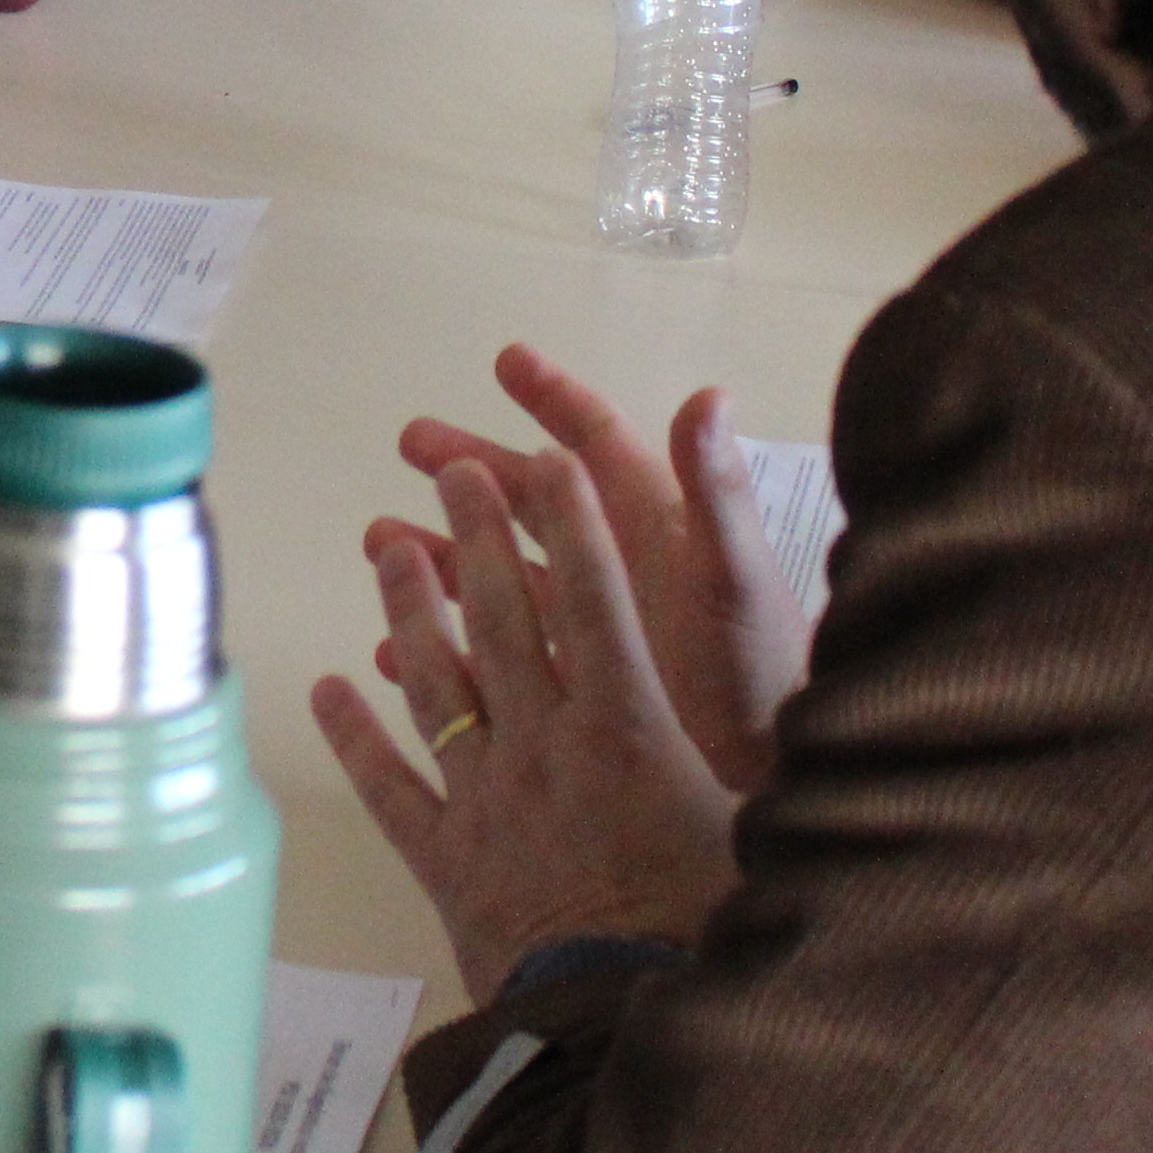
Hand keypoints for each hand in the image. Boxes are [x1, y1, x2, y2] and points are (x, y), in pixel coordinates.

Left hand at [310, 353, 803, 1004]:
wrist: (619, 1038)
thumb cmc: (710, 940)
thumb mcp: (763, 836)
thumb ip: (777, 764)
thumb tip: (851, 719)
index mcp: (629, 733)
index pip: (598, 601)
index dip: (572, 523)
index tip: (548, 456)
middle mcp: (547, 750)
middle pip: (505, 620)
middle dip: (478, 532)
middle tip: (449, 463)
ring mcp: (486, 802)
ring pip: (436, 682)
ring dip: (410, 607)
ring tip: (385, 542)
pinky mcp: (447, 861)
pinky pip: (390, 785)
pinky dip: (356, 733)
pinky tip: (330, 687)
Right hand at [381, 352, 807, 796]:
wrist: (772, 791)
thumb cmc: (759, 678)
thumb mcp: (734, 579)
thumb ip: (716, 491)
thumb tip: (708, 394)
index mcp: (659, 530)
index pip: (600, 445)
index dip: (555, 399)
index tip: (506, 361)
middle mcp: (623, 570)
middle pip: (535, 501)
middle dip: (475, 470)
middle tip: (411, 442)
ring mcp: (598, 632)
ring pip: (506, 575)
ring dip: (446, 554)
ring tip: (380, 540)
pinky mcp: (579, 691)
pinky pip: (499, 659)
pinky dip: (449, 653)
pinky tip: (398, 654)